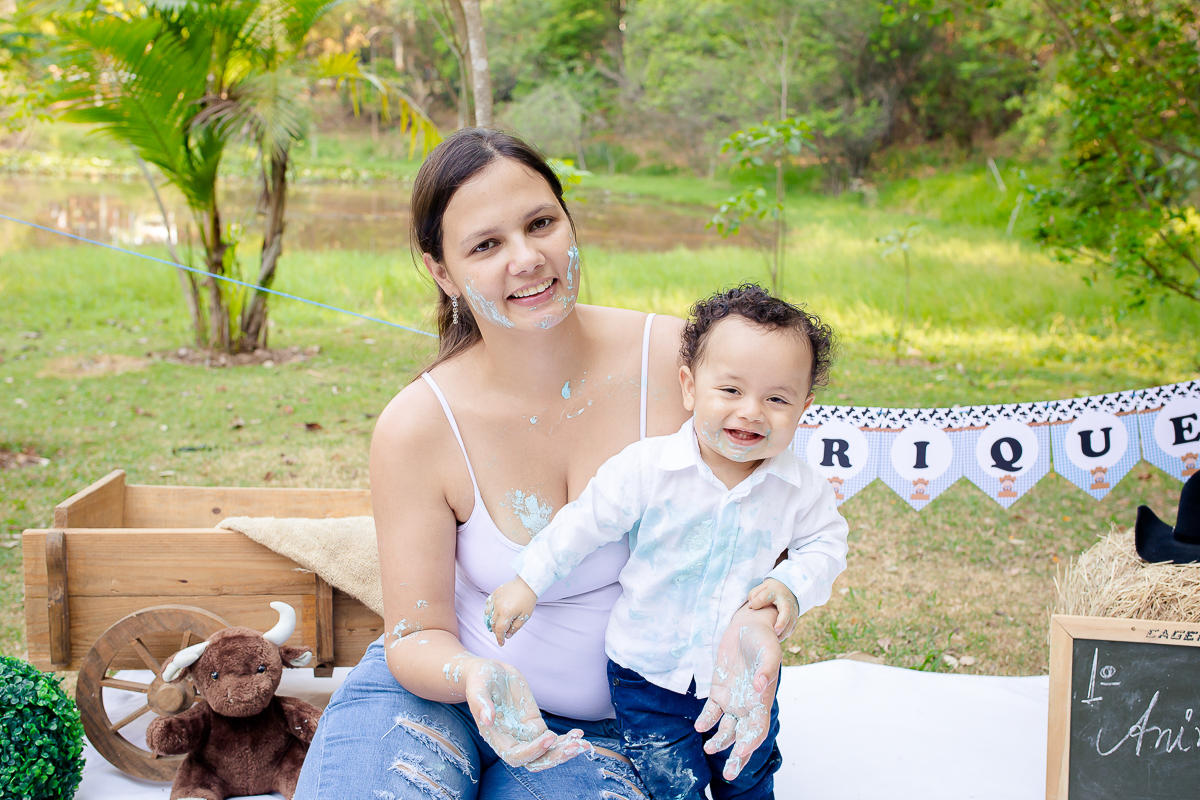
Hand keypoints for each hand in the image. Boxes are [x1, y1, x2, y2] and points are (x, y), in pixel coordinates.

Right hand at [461, 656, 588, 769]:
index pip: (516, 756)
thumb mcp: (478, 687)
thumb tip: (487, 719)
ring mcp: (525, 734)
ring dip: (565, 751)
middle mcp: (512, 741)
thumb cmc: (480, 679)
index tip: (549, 737)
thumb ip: (481, 703)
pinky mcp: (535, 725)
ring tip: (583, 743)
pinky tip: (579, 734)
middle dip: (555, 757)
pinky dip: (566, 739)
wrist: (489, 672)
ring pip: (546, 753)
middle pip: (535, 761)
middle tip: (575, 747)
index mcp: (496, 738)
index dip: (533, 751)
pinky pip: (552, 739)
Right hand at [484, 578, 537, 646]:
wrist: (527, 583)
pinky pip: (488, 603)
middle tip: (502, 634)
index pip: (499, 630)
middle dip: (496, 631)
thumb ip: (515, 627)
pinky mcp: (495, 593)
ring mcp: (495, 599)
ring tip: (496, 624)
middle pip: (493, 623)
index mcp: (506, 613)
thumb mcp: (525, 616)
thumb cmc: (528, 600)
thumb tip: (508, 636)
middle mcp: (498, 607)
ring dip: (491, 621)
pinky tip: (494, 612)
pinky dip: (489, 610)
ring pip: (488, 614)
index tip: (501, 643)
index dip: (499, 638)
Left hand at [695, 620, 781, 780]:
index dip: (750, 742)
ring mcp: (733, 699)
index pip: (758, 729)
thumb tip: (759, 686)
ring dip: (719, 741)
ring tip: (710, 748)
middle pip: (743, 737)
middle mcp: (748, 704)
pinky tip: (700, 726)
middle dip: (737, 758)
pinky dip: (706, 720)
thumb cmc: (763, 640)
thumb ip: (766, 670)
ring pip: (726, 729)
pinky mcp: (718, 690)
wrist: (748, 626)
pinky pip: (712, 711)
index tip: (740, 751)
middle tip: (730, 774)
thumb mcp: (769, 652)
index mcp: (762, 700)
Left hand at [747, 578, 797, 640]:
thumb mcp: (762, 587)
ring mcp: (792, 609)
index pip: (764, 597)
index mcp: (774, 591)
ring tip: (775, 639)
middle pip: (786, 610)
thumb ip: (754, 595)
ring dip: (784, 632)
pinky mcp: (795, 616)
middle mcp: (784, 600)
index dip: (756, 603)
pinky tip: (778, 638)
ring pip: (791, 621)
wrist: (787, 590)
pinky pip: (793, 626)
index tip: (751, 607)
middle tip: (775, 631)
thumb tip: (751, 607)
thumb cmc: (770, 590)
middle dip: (781, 622)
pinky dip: (786, 633)